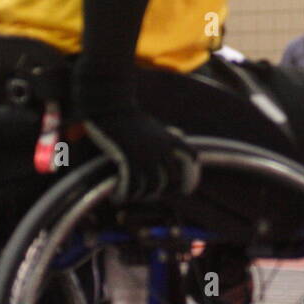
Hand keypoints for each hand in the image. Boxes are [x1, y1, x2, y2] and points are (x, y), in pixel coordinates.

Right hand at [83, 107, 199, 202]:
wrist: (112, 106)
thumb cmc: (127, 113)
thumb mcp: (150, 124)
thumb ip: (159, 134)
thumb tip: (166, 137)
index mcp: (168, 139)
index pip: (189, 154)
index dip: (191, 169)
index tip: (187, 182)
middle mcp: (161, 149)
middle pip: (173, 178)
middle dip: (164, 190)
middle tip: (150, 195)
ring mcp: (147, 156)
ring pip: (154, 186)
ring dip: (143, 195)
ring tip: (131, 196)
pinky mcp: (130, 160)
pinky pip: (133, 186)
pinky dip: (125, 195)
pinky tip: (116, 197)